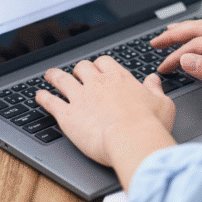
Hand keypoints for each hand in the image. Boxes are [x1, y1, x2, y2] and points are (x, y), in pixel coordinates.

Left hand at [36, 56, 175, 189]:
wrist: (132, 139)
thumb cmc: (150, 124)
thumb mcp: (162, 103)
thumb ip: (155, 89)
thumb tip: (153, 79)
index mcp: (119, 78)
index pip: (104, 62)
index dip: (100, 65)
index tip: (99, 69)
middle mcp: (97, 84)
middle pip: (82, 67)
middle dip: (79, 70)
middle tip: (76, 74)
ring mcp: (80, 97)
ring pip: (62, 79)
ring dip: (55, 76)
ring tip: (50, 76)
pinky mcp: (67, 115)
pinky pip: (50, 101)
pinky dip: (43, 98)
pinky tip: (39, 96)